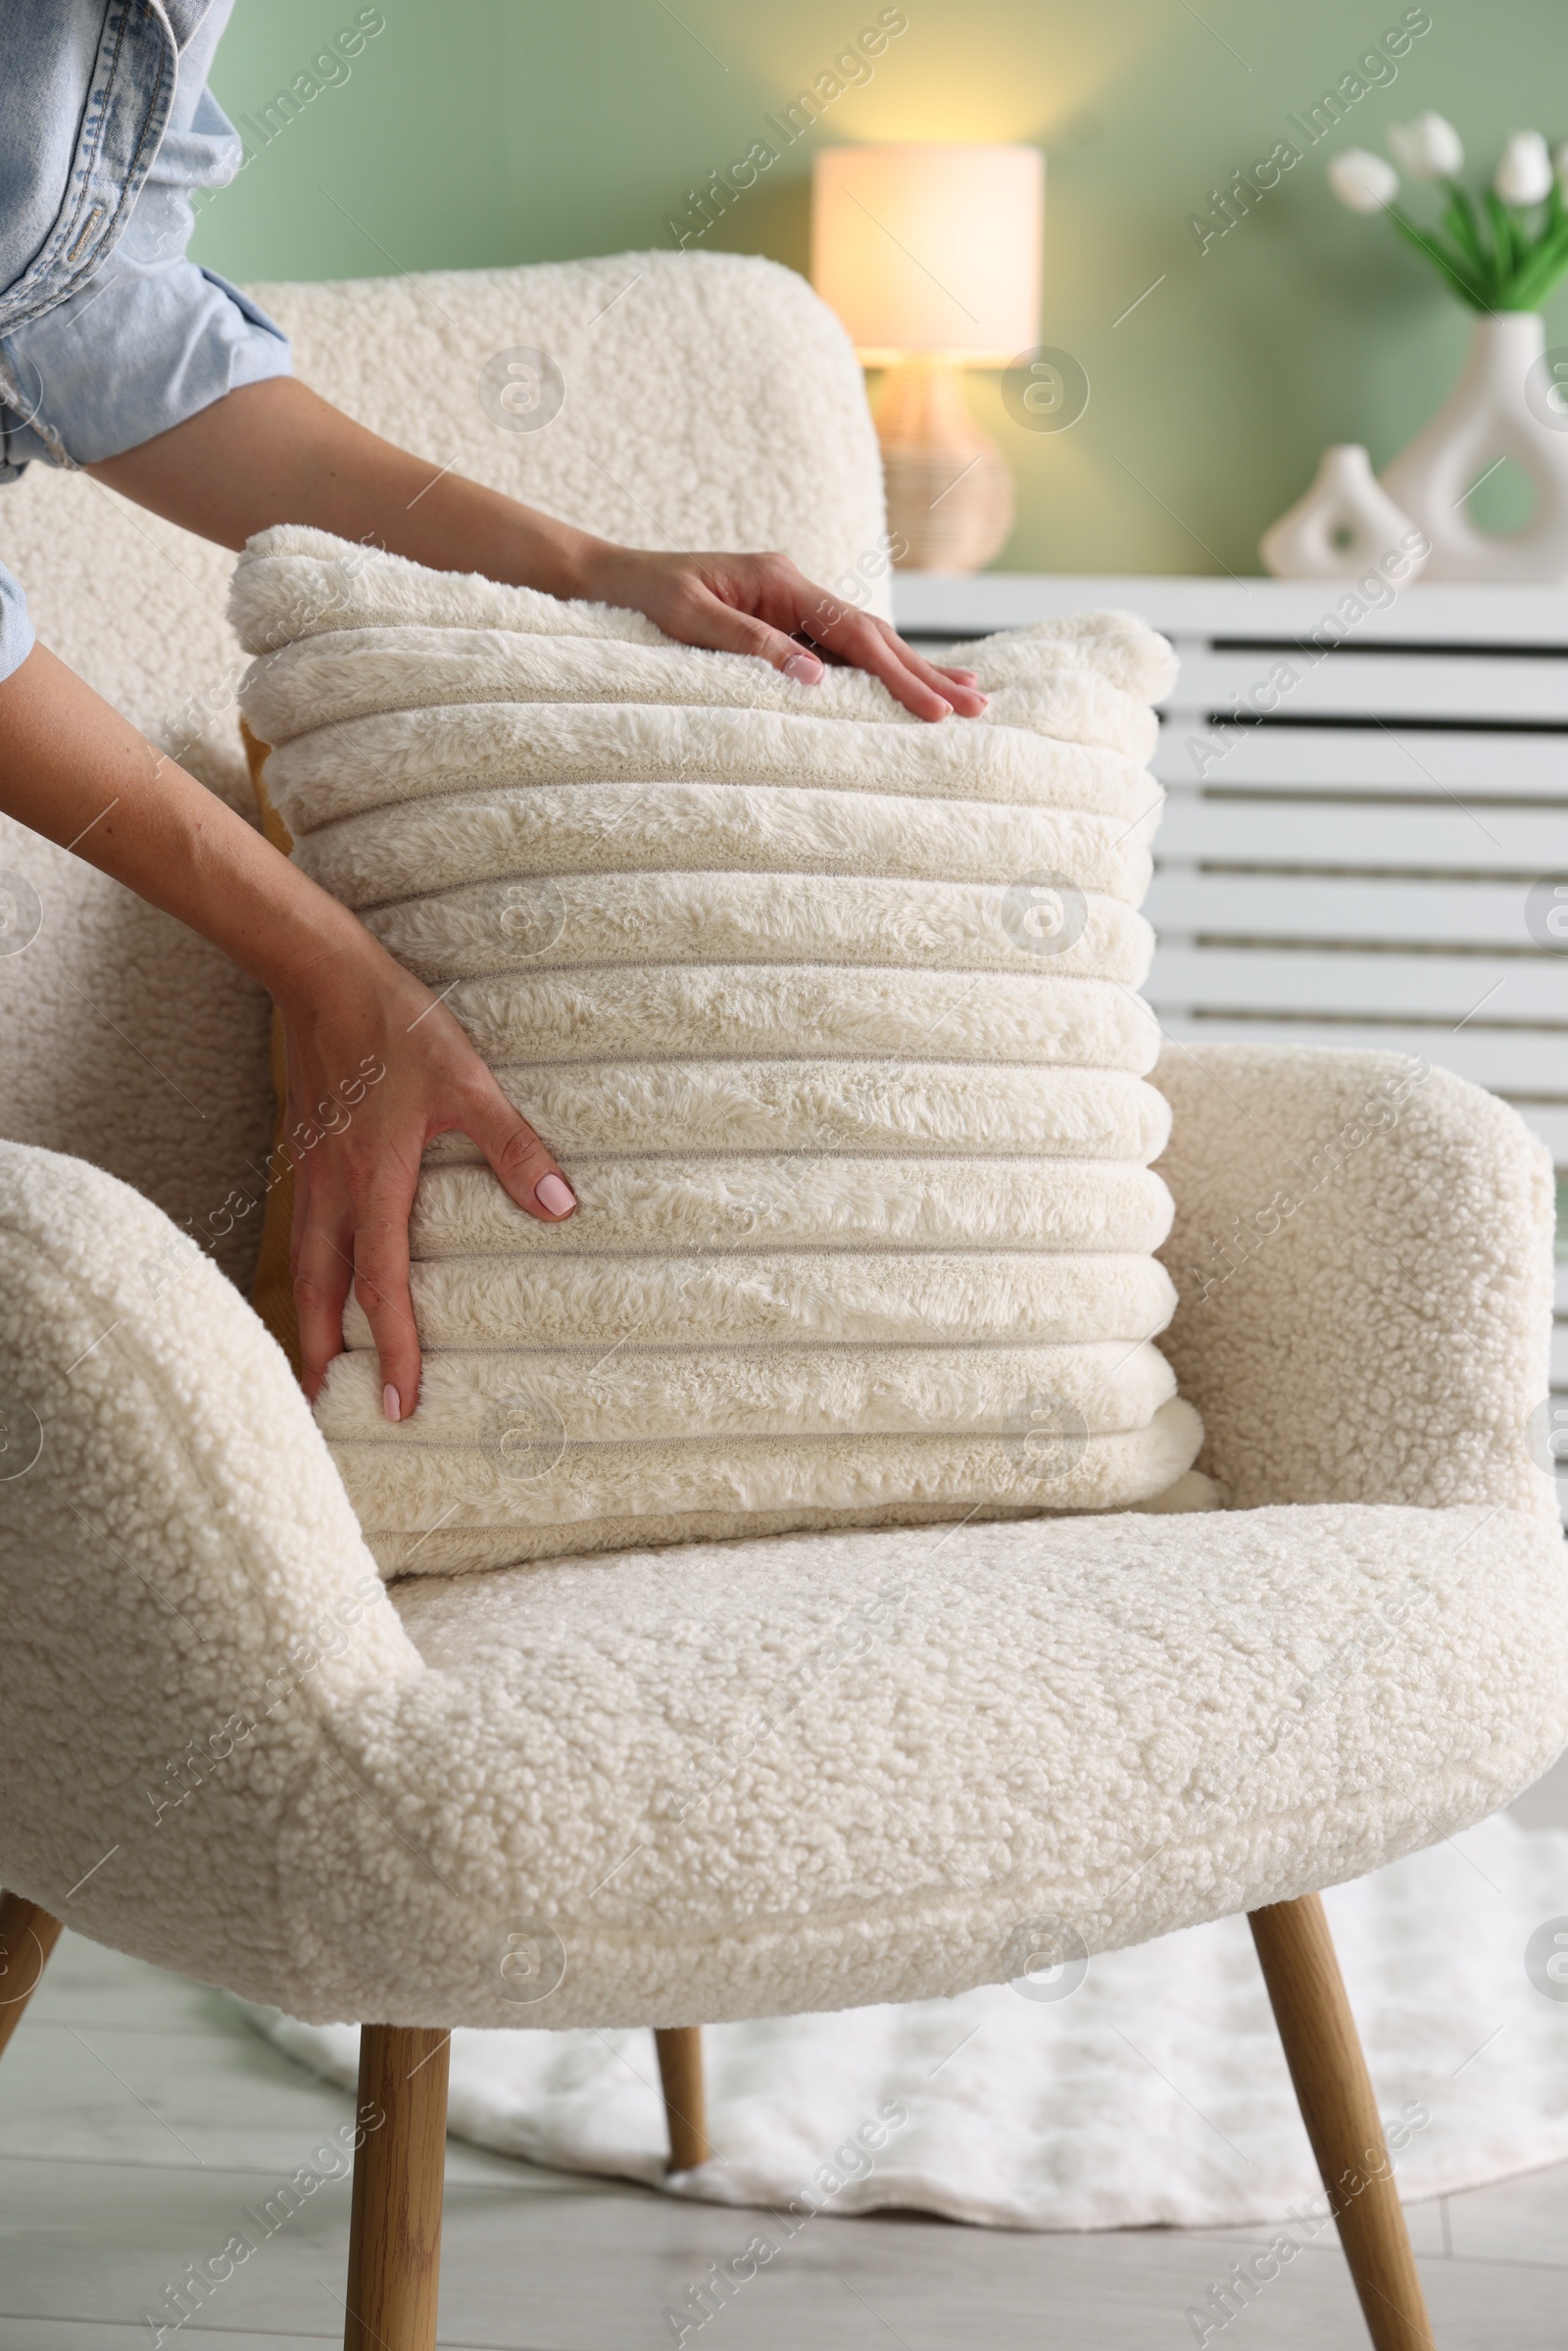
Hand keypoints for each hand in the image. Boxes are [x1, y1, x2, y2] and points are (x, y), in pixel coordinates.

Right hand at [279, 932, 575, 1419]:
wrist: (321, 977)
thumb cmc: (395, 1027)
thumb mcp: (469, 1081)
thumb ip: (512, 1144)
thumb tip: (559, 1204)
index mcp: (374, 1183)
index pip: (382, 1287)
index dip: (394, 1349)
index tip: (400, 1403)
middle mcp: (333, 1192)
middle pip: (324, 1296)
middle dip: (329, 1359)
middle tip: (328, 1414)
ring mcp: (312, 1175)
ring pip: (306, 1268)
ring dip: (312, 1323)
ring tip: (315, 1369)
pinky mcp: (304, 1155)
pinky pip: (302, 1233)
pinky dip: (308, 1274)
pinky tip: (318, 1282)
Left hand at [575, 543, 986, 723]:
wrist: (604, 579)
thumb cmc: (639, 599)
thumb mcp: (685, 620)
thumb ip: (749, 646)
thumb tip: (814, 679)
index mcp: (779, 581)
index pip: (854, 634)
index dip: (898, 674)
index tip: (936, 710)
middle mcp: (794, 589)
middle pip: (874, 637)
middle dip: (926, 674)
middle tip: (980, 707)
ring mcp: (790, 607)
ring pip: (864, 645)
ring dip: (913, 673)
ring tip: (964, 698)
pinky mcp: (781, 625)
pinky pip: (838, 654)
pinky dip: (876, 673)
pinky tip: (905, 689)